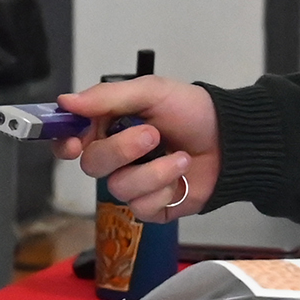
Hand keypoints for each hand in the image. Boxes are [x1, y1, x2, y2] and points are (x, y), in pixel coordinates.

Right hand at [55, 76, 219, 218]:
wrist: (233, 140)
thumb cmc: (193, 111)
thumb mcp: (152, 91)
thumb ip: (108, 97)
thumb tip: (67, 101)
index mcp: (108, 126)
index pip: (70, 139)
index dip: (66, 143)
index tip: (75, 143)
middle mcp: (116, 157)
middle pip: (92, 164)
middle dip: (122, 149)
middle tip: (152, 135)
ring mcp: (133, 184)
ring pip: (119, 187)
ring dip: (154, 171)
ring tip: (180, 156)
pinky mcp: (151, 207)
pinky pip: (142, 207)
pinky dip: (165, 189)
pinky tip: (181, 176)